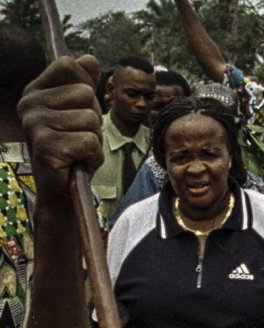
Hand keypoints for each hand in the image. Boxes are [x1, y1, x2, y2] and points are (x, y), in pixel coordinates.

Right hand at [18, 55, 102, 204]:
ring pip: (91, 119)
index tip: (78, 112)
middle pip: (86, 93)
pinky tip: (78, 164)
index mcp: (35, 91)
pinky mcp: (45, 145)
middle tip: (78, 139)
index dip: (86, 86)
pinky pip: (90, 141)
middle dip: (94, 119)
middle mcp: (29, 103)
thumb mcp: (80, 114)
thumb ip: (83, 85)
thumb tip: (90, 58)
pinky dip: (93, 157)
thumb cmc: (73, 153)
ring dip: (95, 141)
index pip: (69, 65)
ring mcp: (35, 124)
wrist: (62, 194)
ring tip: (78, 153)